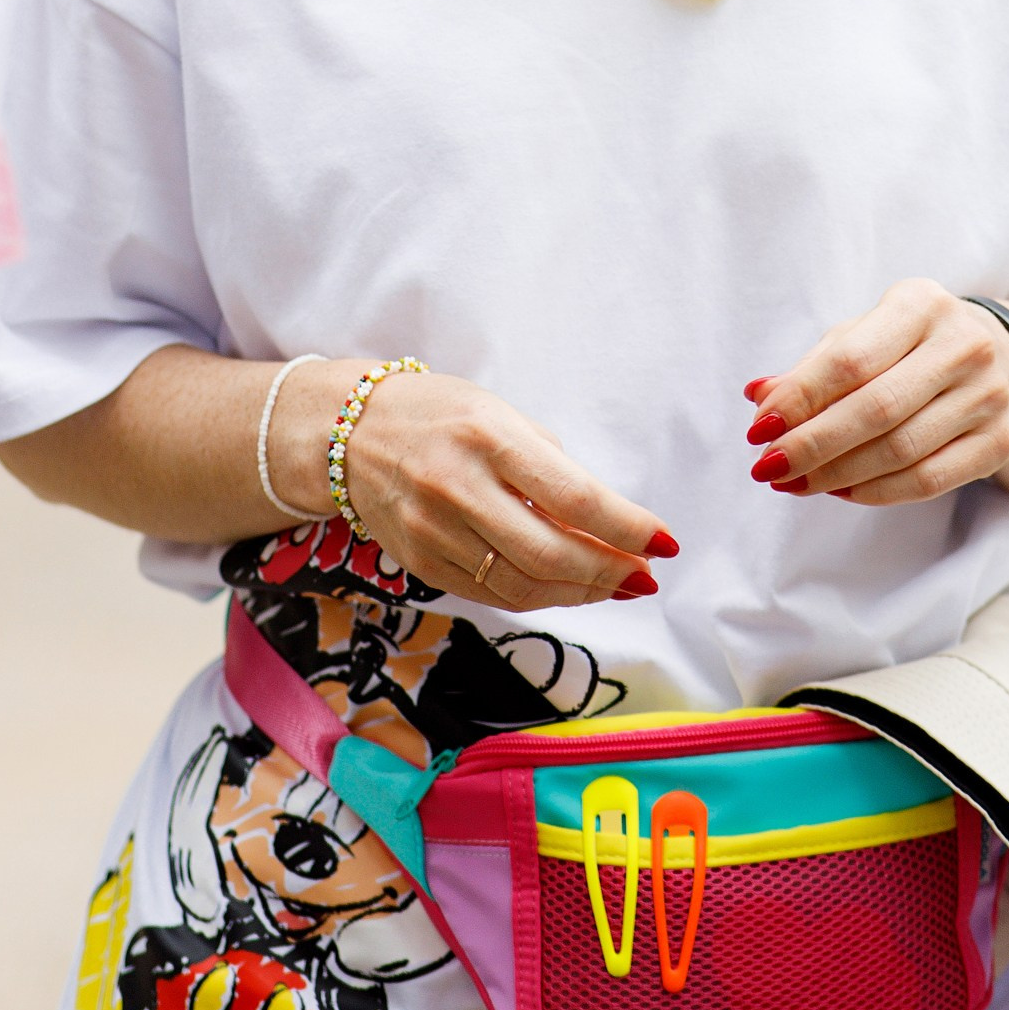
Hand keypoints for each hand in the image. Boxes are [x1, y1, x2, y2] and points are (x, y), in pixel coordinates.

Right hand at [309, 365, 673, 612]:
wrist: (346, 433)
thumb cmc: (438, 414)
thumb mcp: (501, 416)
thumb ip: (552, 468)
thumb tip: (608, 522)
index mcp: (489, 437)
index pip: (574, 497)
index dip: (627, 527)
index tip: (662, 540)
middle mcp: (458, 487)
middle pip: (551, 553)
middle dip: (610, 572)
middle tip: (644, 574)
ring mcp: (434, 532)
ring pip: (524, 585)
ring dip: (581, 592)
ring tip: (614, 584)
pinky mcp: (420, 564)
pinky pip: (493, 594)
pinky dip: (539, 595)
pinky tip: (566, 586)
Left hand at [745, 280, 1008, 507]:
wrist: (999, 358)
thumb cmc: (909, 345)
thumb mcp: (863, 337)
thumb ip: (813, 367)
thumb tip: (760, 398)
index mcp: (921, 304)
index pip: (851, 360)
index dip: (800, 399)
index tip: (758, 430)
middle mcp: (964, 344)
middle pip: (876, 409)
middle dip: (813, 445)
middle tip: (768, 467)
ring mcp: (988, 395)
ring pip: (900, 451)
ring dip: (837, 474)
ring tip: (796, 482)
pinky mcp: (998, 443)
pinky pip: (928, 480)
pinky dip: (876, 492)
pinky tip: (840, 491)